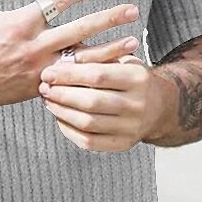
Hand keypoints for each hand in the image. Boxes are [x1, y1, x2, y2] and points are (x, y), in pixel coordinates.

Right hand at [0, 0, 140, 109]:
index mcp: (20, 23)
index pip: (56, 2)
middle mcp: (33, 47)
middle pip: (79, 30)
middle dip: (108, 19)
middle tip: (132, 11)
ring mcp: (38, 70)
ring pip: (81, 60)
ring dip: (109, 50)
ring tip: (133, 43)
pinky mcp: (39, 88)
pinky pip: (71, 81)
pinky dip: (91, 76)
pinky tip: (111, 71)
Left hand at [38, 54, 167, 151]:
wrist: (158, 107)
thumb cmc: (130, 79)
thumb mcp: (120, 60)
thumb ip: (95, 57)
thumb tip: (63, 57)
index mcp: (138, 78)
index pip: (97, 75)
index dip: (68, 74)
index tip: (48, 72)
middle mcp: (138, 104)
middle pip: (91, 101)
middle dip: (61, 94)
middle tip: (43, 88)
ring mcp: (131, 127)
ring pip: (87, 123)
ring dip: (61, 112)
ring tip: (48, 101)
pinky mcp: (123, 144)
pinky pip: (89, 141)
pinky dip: (69, 130)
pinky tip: (59, 117)